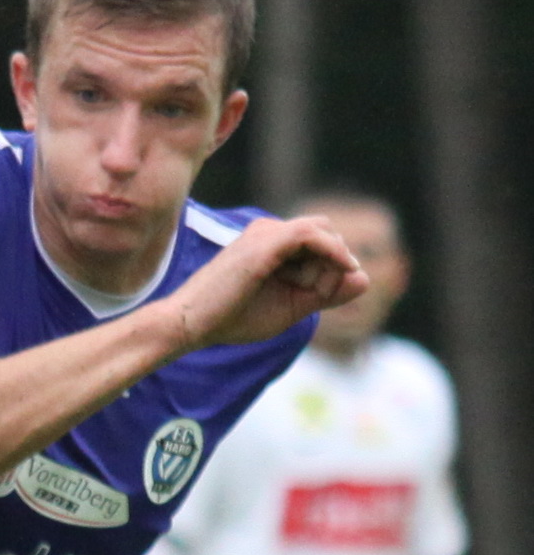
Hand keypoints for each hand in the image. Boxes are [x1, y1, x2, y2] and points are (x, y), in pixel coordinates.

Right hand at [167, 213, 366, 350]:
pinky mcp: (266, 241)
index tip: (322, 296)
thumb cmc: (230, 319)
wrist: (189, 325)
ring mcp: (266, 233)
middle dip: (334, 261)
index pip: (320, 242)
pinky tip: (340, 269)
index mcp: (271, 244)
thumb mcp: (290, 308)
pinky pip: (314, 235)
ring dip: (334, 259)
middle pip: (326, 232)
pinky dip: (334, 252)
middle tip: (321, 292)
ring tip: (320, 288)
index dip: (332, 268)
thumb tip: (365, 279)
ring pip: (323, 230)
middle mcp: (268, 231)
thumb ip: (327, 294)